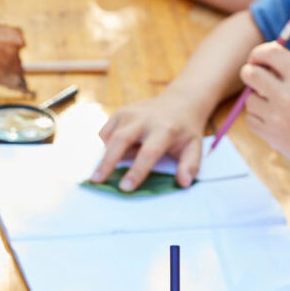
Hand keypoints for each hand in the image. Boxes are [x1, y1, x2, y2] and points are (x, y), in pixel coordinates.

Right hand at [89, 90, 207, 189]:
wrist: (180, 102)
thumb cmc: (185, 130)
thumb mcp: (194, 146)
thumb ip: (190, 165)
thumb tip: (184, 183)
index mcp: (166, 129)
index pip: (148, 152)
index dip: (136, 171)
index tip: (125, 188)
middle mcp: (145, 119)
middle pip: (120, 140)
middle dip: (107, 162)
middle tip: (95, 181)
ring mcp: (130, 113)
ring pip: (110, 138)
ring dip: (107, 156)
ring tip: (110, 168)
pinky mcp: (120, 112)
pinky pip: (106, 133)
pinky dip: (107, 146)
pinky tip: (119, 148)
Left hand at [241, 42, 289, 186]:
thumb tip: (267, 64)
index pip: (272, 53)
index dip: (259, 52)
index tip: (257, 57)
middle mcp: (287, 97)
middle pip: (250, 74)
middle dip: (249, 72)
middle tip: (254, 75)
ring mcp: (275, 118)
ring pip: (248, 99)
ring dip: (257, 98)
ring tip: (275, 104)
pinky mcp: (269, 136)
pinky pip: (250, 119)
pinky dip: (257, 117)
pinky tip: (273, 119)